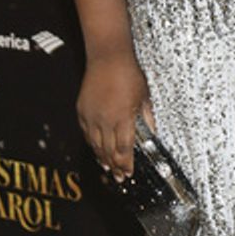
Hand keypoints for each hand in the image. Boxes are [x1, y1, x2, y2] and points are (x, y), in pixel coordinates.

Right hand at [77, 51, 153, 179]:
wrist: (108, 58)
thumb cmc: (128, 74)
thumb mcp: (145, 97)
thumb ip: (147, 118)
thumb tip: (152, 133)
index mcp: (123, 118)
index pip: (124, 149)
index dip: (126, 164)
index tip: (128, 173)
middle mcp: (105, 120)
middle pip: (109, 151)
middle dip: (115, 166)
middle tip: (119, 177)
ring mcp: (91, 116)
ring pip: (95, 144)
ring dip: (102, 158)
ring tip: (107, 167)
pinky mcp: (82, 110)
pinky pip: (86, 132)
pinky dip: (91, 143)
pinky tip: (95, 148)